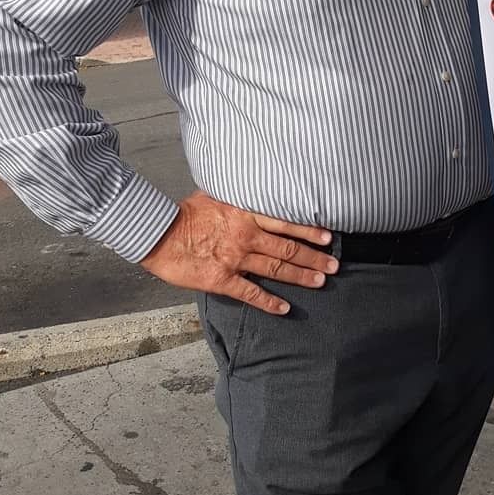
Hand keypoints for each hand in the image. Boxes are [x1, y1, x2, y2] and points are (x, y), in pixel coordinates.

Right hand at [140, 190, 338, 313]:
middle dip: (314, 258)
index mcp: (246, 214)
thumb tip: (252, 186)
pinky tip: (285, 308)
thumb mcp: (216, 193)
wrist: (159, 234)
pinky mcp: (222, 279)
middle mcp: (246, 236)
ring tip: (321, 282)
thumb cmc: (186, 212)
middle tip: (335, 265)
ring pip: (276, 269)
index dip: (310, 231)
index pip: (287, 222)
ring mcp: (235, 259)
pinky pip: (251, 293)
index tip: (329, 237)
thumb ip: (238, 194)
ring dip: (301, 277)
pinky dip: (270, 302)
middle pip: (288, 249)